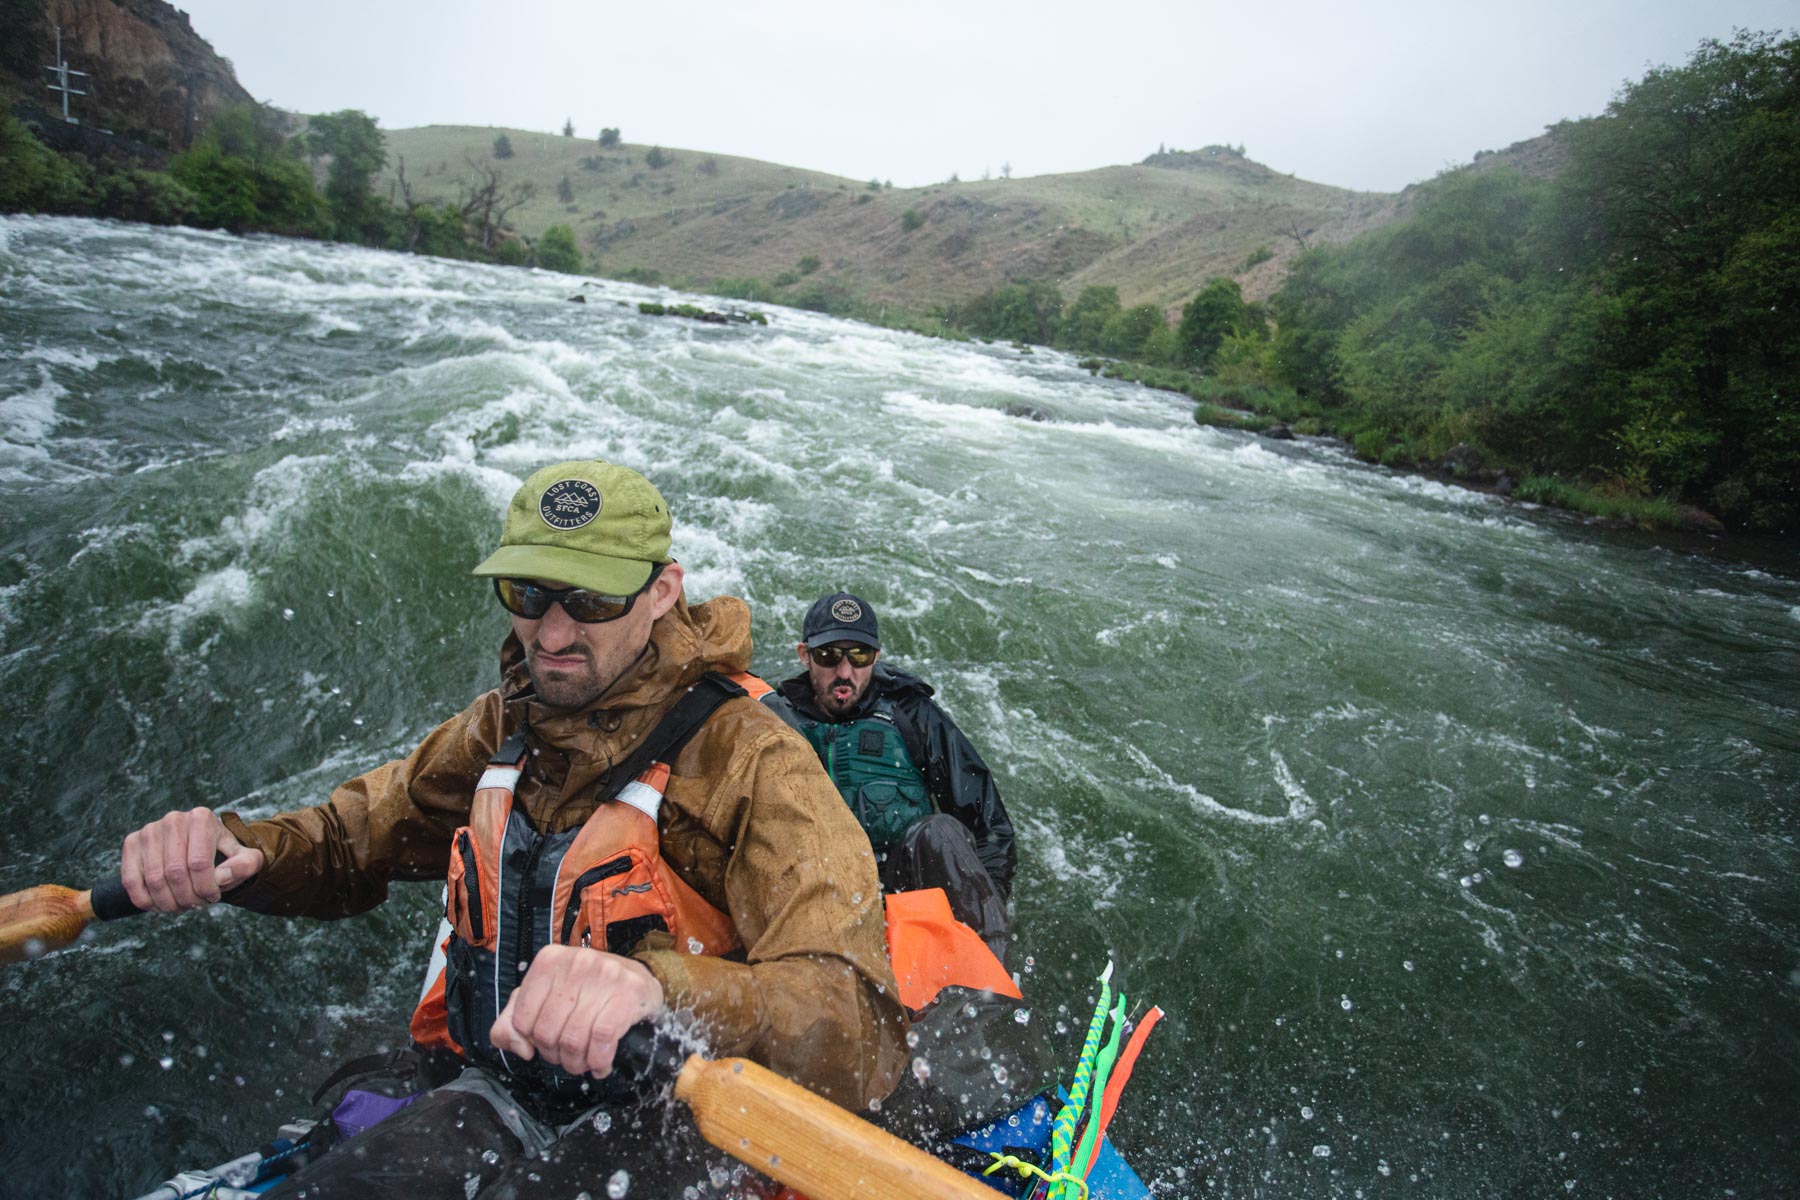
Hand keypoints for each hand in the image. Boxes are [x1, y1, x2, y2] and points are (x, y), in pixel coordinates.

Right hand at [120, 807, 263, 912]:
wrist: (199, 846)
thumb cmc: (222, 855)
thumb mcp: (244, 858)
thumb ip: (245, 865)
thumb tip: (221, 877)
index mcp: (201, 819)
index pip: (199, 864)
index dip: (205, 888)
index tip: (213, 897)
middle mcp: (173, 820)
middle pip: (175, 873)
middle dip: (187, 898)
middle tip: (196, 906)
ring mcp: (149, 830)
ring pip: (153, 880)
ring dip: (168, 903)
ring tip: (181, 906)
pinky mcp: (132, 843)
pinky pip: (131, 880)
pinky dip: (145, 901)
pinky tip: (159, 905)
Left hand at [489, 944, 665, 1077]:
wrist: (639, 980)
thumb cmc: (588, 992)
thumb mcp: (545, 998)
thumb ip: (513, 1021)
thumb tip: (519, 1047)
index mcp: (549, 961)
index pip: (522, 1019)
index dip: (532, 1041)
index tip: (547, 1042)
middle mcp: (576, 962)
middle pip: (548, 1032)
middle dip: (556, 1055)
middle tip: (568, 1056)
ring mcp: (605, 974)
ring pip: (574, 1039)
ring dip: (577, 1063)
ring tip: (584, 1062)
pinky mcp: (628, 992)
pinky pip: (602, 1039)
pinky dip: (599, 1061)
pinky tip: (601, 1064)